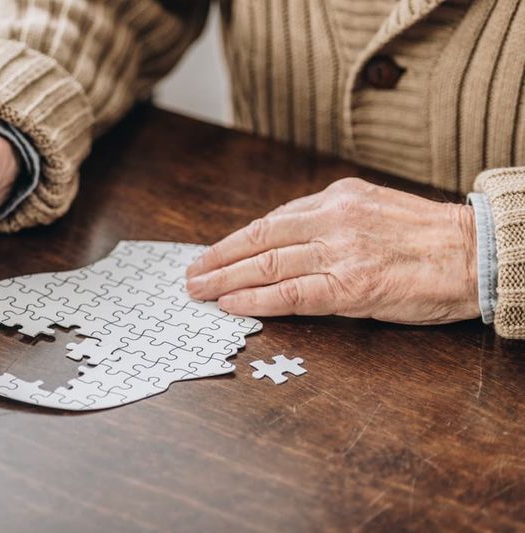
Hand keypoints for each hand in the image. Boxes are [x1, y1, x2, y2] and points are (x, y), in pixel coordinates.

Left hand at [186, 178, 479, 324]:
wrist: (478, 253)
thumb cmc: (427, 237)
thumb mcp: (373, 208)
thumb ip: (329, 219)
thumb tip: (284, 239)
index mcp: (337, 197)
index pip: (271, 220)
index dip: (234, 241)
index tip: (211, 253)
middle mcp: (333, 219)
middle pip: (258, 240)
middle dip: (217, 258)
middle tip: (191, 274)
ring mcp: (340, 252)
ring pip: (267, 265)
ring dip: (225, 279)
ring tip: (199, 291)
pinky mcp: (351, 286)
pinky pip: (291, 294)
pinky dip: (255, 300)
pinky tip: (231, 304)